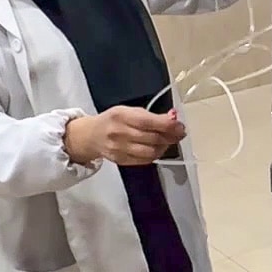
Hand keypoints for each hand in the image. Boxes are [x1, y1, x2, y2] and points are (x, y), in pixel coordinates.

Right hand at [64, 106, 186, 165]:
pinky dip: (156, 154)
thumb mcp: (129, 111)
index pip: (149, 122)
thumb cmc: (113, 120)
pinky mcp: (121, 161)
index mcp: (122, 116)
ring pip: (151, 152)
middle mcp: (119, 133)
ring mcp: (120, 149)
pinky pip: (145, 160)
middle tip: (179, 133)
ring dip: (165, 147)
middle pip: (153, 138)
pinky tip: (158, 148)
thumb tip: (172, 118)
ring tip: (168, 141)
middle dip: (171, 136)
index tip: (180, 126)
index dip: (168, 125)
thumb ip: (150, 116)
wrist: (91, 136)